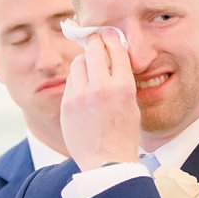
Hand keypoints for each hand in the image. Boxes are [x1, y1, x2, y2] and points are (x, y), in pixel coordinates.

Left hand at [60, 30, 140, 170]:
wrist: (107, 164)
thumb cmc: (124, 136)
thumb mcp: (131, 105)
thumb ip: (121, 81)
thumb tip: (111, 58)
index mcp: (122, 87)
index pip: (114, 48)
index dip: (110, 37)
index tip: (109, 33)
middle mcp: (100, 87)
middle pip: (92, 49)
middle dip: (95, 42)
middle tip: (96, 40)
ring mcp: (80, 96)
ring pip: (78, 63)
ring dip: (85, 61)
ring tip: (90, 67)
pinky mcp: (67, 104)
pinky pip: (70, 81)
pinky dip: (77, 79)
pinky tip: (84, 87)